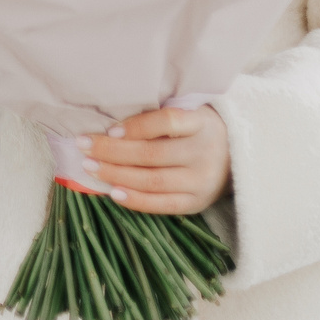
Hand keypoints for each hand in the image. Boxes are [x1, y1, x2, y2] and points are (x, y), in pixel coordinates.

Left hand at [81, 105, 230, 214]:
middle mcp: (204, 152)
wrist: (236, 157)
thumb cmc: (198, 130)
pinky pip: (163, 205)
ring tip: (90, 167)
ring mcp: (202, 181)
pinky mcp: (197, 203)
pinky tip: (112, 192)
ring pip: (153, 180)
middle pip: (152, 153)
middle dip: (112, 151)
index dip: (136, 126)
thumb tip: (109, 124)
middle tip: (83, 146)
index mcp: (201, 123)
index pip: (167, 121)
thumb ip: (158, 117)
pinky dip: (136, 200)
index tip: (109, 129)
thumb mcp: (188, 114)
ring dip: (116, 174)